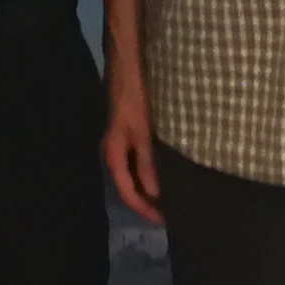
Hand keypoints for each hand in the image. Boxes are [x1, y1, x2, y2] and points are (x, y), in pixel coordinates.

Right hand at [102, 48, 161, 222]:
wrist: (127, 63)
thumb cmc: (133, 96)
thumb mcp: (142, 130)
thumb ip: (147, 161)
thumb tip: (154, 193)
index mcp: (114, 152)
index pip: (127, 190)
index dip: (144, 208)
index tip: (165, 221)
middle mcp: (115, 149)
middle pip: (129, 183)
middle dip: (147, 200)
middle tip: (170, 213)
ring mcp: (122, 139)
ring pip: (134, 171)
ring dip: (149, 185)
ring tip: (170, 195)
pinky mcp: (130, 130)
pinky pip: (138, 158)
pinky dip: (150, 169)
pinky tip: (165, 169)